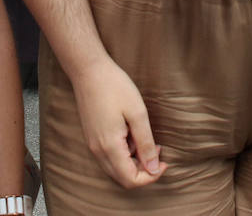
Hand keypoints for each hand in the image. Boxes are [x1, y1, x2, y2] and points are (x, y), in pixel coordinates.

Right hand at [72, 58, 165, 188]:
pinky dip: (124, 153)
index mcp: (109, 146)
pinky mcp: (91, 137)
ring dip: (133, 162)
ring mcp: (92, 145)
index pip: (130, 180)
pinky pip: (109, 157)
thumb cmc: (114, 87)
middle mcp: (97, 151)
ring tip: (145, 137)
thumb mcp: (137, 113)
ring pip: (115, 169)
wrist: (88, 70)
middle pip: (122, 178)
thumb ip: (146, 144)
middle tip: (157, 150)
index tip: (163, 161)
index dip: (150, 176)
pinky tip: (132, 133)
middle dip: (143, 171)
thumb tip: (153, 169)